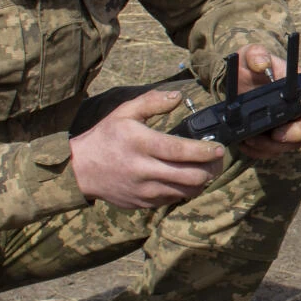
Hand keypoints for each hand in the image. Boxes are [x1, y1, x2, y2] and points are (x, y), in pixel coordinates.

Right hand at [69, 89, 225, 209]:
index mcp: (141, 144)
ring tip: (206, 169)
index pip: (180, 151)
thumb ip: (152, 101)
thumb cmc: (106, 137)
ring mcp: (145, 190)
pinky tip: (185, 178)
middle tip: (217, 159)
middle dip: (211, 169)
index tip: (218, 148)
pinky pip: (174, 199)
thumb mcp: (124, 112)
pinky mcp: (144, 203)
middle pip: (190, 176)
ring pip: (186, 191)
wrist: (81, 170)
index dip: (204, 152)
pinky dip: (185, 190)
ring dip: (202, 181)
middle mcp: (144, 169)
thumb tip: (178, 97)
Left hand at [231, 43, 300, 158]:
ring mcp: (293, 122)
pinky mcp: (281, 136)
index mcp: (300, 80)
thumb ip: (254, 54)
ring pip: (296, 142)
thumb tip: (261, 63)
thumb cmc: (248, 66)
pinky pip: (278, 150)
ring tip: (253, 139)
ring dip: (275, 146)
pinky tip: (247, 144)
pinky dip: (262, 151)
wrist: (237, 87)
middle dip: (299, 132)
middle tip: (276, 135)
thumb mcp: (248, 55)